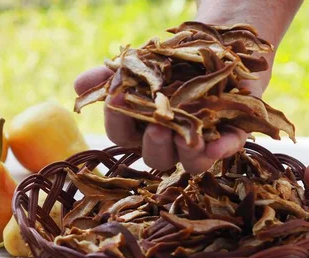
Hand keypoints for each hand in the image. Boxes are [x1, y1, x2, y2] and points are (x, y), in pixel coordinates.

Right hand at [74, 68, 262, 172]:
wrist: (212, 43)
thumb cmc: (170, 60)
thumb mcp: (138, 63)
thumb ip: (110, 76)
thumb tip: (77, 86)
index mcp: (141, 129)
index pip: (122, 135)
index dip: (117, 120)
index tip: (117, 96)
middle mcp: (168, 142)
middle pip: (155, 158)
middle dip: (155, 144)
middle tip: (158, 125)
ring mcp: (199, 142)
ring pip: (190, 163)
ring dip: (187, 152)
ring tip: (190, 135)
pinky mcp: (231, 135)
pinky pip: (227, 148)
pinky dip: (224, 148)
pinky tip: (220, 142)